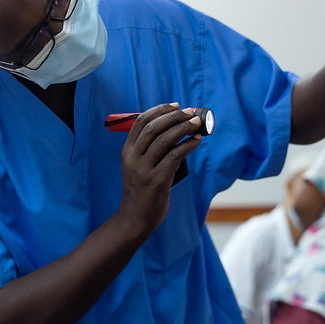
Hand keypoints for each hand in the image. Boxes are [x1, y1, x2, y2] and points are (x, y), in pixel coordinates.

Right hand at [116, 103, 202, 235]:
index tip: (176, 105)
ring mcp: (143, 170)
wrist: (135, 218)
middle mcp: (132, 158)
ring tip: (197, 124)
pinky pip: (174, 156)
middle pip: (152, 127)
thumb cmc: (142, 190)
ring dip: (183, 128)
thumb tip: (178, 129)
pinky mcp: (157, 181)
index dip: (159, 110)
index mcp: (126, 151)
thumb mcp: (138, 166)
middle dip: (174, 116)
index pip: (140, 121)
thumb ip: (151, 149)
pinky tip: (196, 141)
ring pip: (164, 140)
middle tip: (191, 113)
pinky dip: (187, 145)